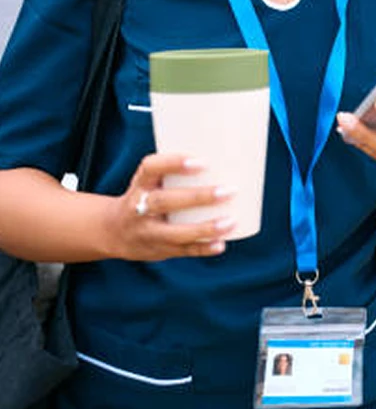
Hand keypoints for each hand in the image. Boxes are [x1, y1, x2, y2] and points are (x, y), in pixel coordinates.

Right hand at [105, 154, 235, 260]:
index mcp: (141, 184)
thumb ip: (177, 171)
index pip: (150, 168)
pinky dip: (202, 249)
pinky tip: (221, 245)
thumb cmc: (147, 195)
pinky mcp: (157, 250)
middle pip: (164, 201)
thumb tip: (230, 158)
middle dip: (198, 197)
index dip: (174, 163)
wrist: (113, 231)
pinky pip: (181, 251)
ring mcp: (147, 232)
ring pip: (174, 232)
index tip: (202, 161)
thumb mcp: (151, 180)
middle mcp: (139, 207)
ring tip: (230, 221)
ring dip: (204, 228)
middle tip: (228, 191)